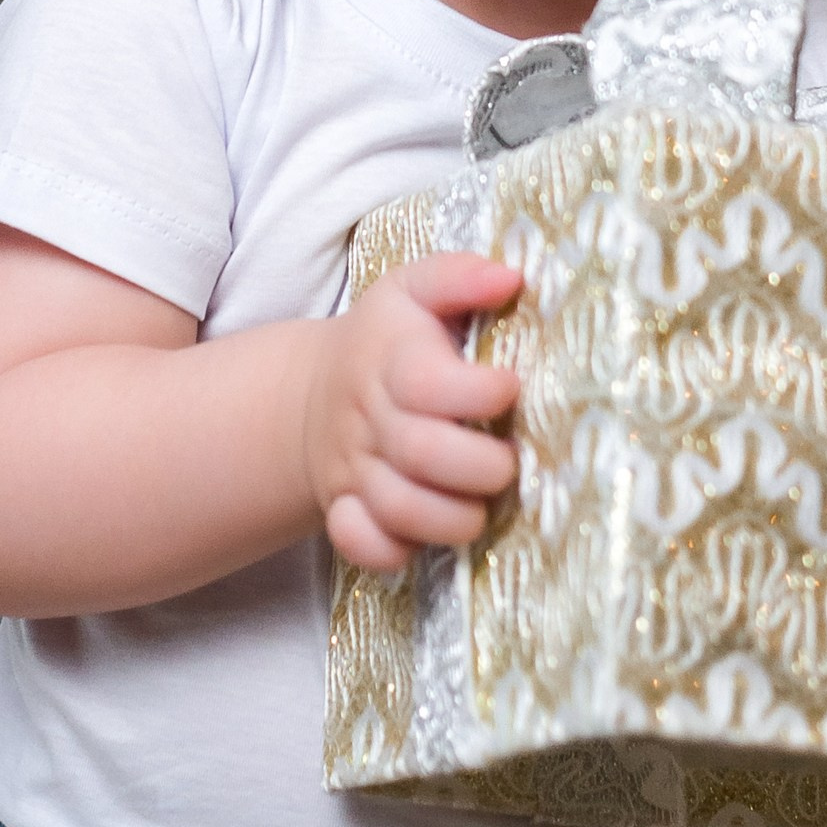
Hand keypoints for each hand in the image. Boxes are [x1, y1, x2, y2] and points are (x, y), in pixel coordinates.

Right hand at [304, 252, 523, 572]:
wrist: (316, 394)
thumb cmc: (389, 340)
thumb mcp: (413, 291)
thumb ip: (459, 277)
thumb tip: (510, 277)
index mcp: (390, 359)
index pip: (427, 382)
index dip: (480, 392)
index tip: (509, 387)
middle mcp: (371, 418)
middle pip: (421, 453)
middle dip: (482, 465)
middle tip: (509, 459)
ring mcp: (356, 468)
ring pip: (398, 508)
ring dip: (454, 516)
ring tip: (483, 502)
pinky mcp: (347, 509)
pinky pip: (360, 544)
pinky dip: (391, 550)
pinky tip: (422, 537)